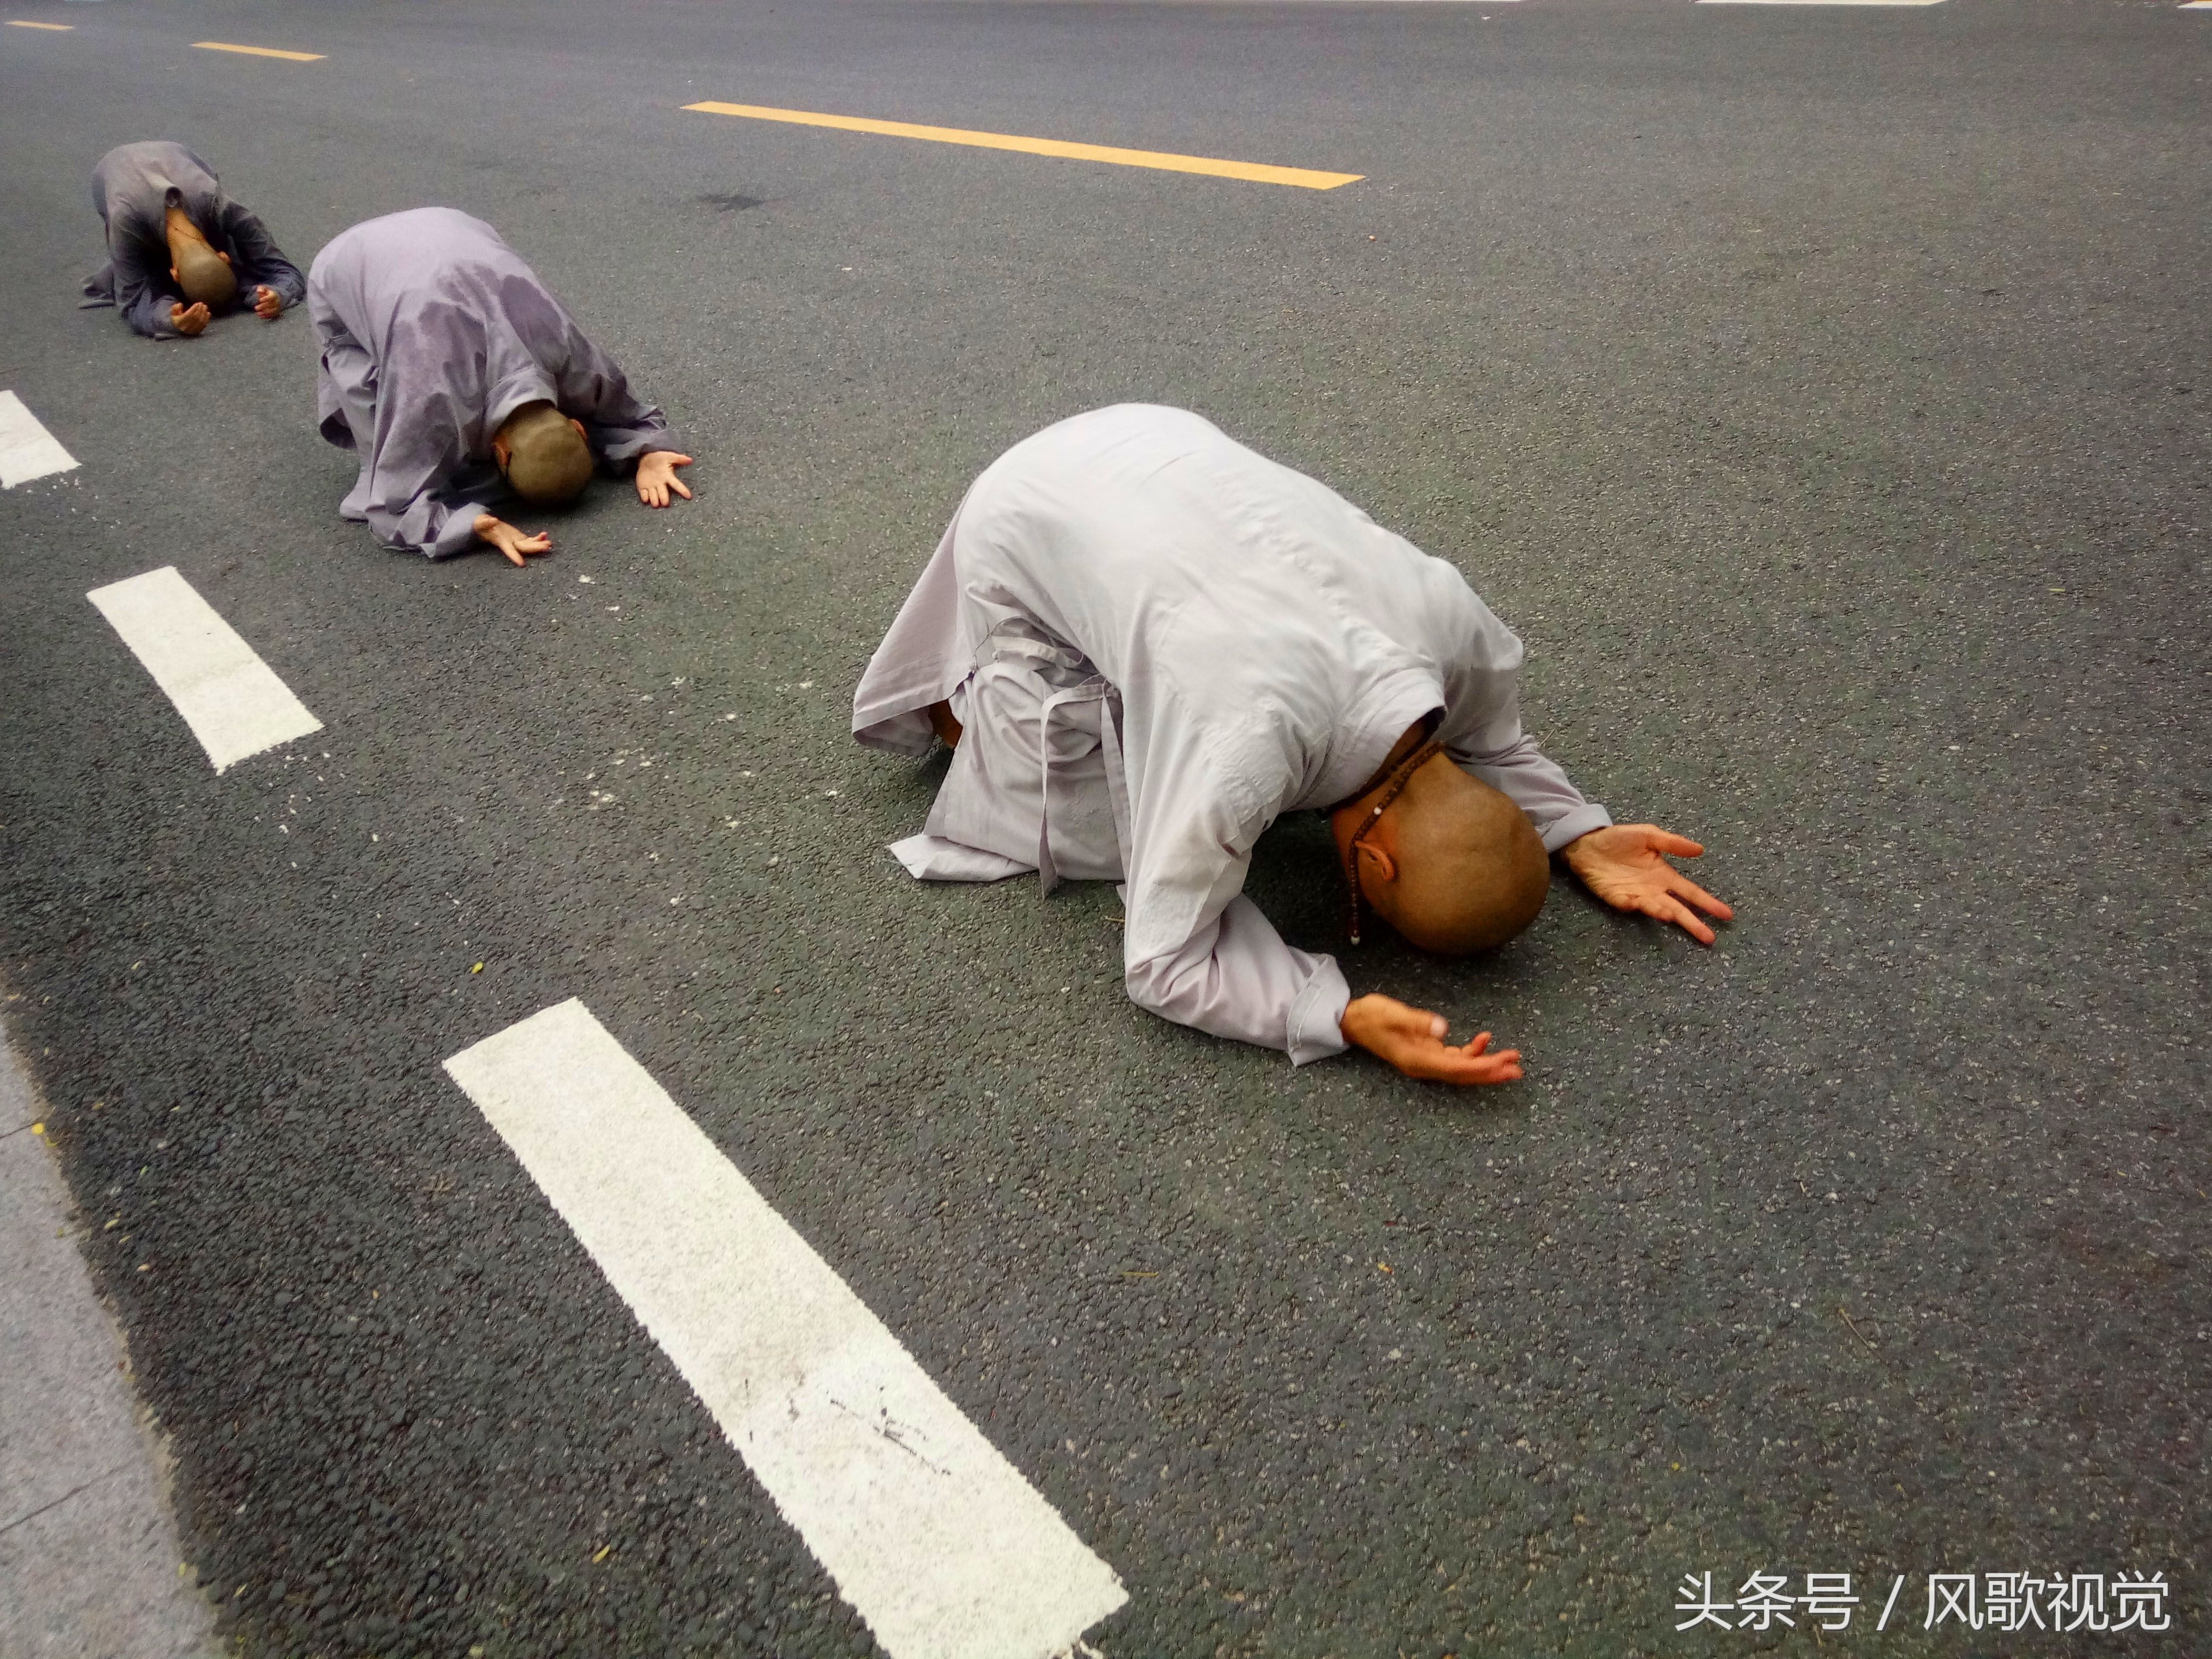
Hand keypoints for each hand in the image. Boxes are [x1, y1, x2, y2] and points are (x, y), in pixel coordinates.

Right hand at [170, 301, 210, 336]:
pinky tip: (208, 313)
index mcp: (179, 322)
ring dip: (204, 313)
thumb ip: (175, 307)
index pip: (188, 315)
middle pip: (195, 318)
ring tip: (205, 307)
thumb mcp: (173, 312)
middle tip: (203, 304)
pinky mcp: (197, 333)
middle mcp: (185, 328)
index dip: (194, 309)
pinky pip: (203, 325)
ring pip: (200, 322)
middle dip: (200, 310)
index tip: (197, 303)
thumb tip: (181, 304)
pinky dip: (207, 319)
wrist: (179, 329)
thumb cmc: (176, 318)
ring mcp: (192, 331)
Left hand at [253, 285, 282, 319]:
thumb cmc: (267, 294)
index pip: (271, 297)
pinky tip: (261, 316)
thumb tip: (259, 291)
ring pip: (272, 311)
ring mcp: (277, 308)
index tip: (260, 300)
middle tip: (256, 308)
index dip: (265, 299)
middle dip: (263, 307)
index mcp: (274, 295)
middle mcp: (277, 302)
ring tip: (258, 313)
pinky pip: (272, 315)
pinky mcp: (276, 313)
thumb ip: (261, 289)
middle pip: (271, 305)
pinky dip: (267, 316)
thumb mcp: (264, 289)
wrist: (275, 298)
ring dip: (265, 313)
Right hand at [473, 513, 551, 566]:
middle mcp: (510, 544)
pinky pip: (531, 540)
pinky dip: (538, 538)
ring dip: (539, 545)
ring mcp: (516, 542)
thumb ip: (486, 522)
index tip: (522, 564)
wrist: (486, 528)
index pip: (508, 550)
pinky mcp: (520, 539)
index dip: (514, 556)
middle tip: (547, 547)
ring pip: (529, 546)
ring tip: (549, 543)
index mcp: (501, 542)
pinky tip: (545, 535)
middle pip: (524, 548)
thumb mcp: (481, 523)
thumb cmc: (482, 526)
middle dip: (535, 548)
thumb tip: (492, 520)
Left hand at [635, 450, 693, 507]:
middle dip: (664, 498)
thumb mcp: (669, 456)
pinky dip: (644, 497)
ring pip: (654, 496)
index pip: (676, 484)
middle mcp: (661, 484)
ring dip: (654, 500)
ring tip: (656, 504)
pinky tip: (645, 499)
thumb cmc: (659, 458)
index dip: (683, 490)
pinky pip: (644, 494)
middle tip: (665, 503)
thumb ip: (679, 458)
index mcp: (668, 477)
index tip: (689, 496)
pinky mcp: (643, 488)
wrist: (646, 459)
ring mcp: (652, 487)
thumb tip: (690, 460)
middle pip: (663, 493)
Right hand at [1340, 994, 1523, 1085]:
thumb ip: (1417, 1022)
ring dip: (1486, 1063)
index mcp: (1417, 1060)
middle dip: (1491, 1072)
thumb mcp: (1392, 1014)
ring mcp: (1426, 1061)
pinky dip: (1471, 1051)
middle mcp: (1424, 1066)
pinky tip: (1484, 1039)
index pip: (1456, 1069)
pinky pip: (1454, 1058)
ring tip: (1511, 1057)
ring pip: (1462, 1068)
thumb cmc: (1371, 1017)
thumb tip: (1443, 1029)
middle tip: (1517, 1069)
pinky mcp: (1427, 1052)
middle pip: (1464, 1075)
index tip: (1503, 1065)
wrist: (1353, 1021)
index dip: (1481, 1068)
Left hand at [1561, 824, 1733, 944]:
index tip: (1725, 915)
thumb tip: (1700, 849)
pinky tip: (1635, 903)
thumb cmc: (1620, 839)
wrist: (1589, 842)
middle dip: (1692, 922)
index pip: (1690, 892)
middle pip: (1677, 909)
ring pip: (1653, 907)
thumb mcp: (1649, 835)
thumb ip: (1673, 843)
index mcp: (1664, 875)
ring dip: (1661, 912)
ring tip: (1670, 916)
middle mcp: (1653, 890)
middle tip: (1708, 937)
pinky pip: (1624, 903)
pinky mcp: (1614, 896)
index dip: (1707, 903)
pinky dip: (1630, 904)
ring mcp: (1634, 895)